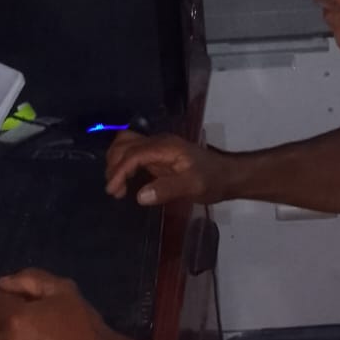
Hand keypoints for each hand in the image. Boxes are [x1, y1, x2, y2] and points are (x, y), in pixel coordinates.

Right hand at [105, 130, 231, 206]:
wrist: (226, 175)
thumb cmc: (212, 180)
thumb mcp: (194, 186)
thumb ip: (168, 189)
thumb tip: (140, 195)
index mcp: (166, 147)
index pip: (134, 154)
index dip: (120, 171)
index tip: (113, 190)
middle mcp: (159, 143)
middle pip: (125, 143)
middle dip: (114, 164)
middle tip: (114, 190)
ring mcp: (158, 148)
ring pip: (126, 144)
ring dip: (116, 162)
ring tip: (116, 187)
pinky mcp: (158, 156)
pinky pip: (133, 154)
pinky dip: (123, 165)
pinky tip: (124, 182)